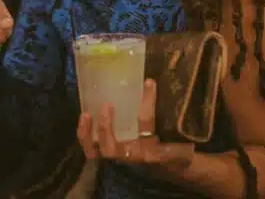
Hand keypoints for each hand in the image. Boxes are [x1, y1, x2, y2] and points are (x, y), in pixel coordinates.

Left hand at [77, 79, 193, 168]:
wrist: (167, 179)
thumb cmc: (174, 158)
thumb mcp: (180, 146)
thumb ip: (175, 128)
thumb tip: (164, 94)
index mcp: (150, 152)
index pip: (146, 125)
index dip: (147, 102)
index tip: (149, 83)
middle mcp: (130, 158)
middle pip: (112, 145)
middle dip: (105, 126)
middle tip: (106, 105)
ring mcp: (115, 161)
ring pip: (97, 150)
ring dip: (89, 133)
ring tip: (86, 114)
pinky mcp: (106, 161)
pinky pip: (91, 151)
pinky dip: (84, 136)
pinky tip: (84, 118)